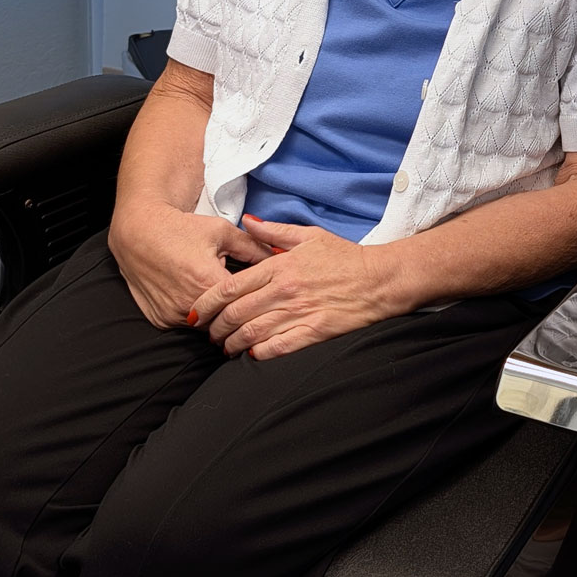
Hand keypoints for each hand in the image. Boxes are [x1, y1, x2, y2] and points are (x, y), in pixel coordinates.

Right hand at [108, 199, 270, 328]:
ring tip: (225, 303)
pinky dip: (196, 317)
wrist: (138, 232)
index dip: (256, 300)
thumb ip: (254, 248)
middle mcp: (187, 305)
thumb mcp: (221, 231)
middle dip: (237, 313)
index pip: (243, 304)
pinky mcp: (160, 319)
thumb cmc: (179, 229)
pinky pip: (185, 325)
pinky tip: (200, 301)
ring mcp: (171, 315)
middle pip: (226, 321)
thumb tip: (280, 257)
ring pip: (206, 328)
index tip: (265, 297)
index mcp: (207, 282)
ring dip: (216, 318)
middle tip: (248, 305)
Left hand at [189, 215, 406, 359]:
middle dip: (215, 328)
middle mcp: (284, 290)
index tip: (196, 311)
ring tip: (226, 348)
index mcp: (279, 266)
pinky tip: (252, 355)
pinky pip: (277, 347)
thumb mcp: (309, 236)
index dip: (207, 302)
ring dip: (232, 344)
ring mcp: (299, 312)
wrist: (380, 279)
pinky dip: (259, 353)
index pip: (230, 287)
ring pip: (251, 333)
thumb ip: (274, 231)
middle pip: (235, 314)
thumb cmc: (345, 257)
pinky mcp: (314, 332)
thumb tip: (247, 222)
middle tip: (210, 334)